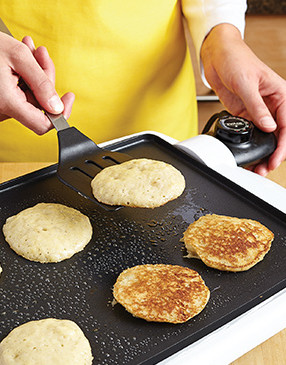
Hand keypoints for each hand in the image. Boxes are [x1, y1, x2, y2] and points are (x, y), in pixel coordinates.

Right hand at [0, 33, 73, 133]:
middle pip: (39, 104)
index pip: (42, 125)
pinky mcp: (1, 100)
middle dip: (46, 78)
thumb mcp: (18, 56)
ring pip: (31, 96)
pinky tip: (22, 59)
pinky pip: (21, 93)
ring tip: (29, 50)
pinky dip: (25, 76)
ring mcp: (1, 106)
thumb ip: (42, 83)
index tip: (69, 97)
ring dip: (36, 73)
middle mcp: (2, 110)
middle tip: (41, 54)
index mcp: (7, 103)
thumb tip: (58, 107)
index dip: (60, 113)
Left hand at [201, 24, 285, 175]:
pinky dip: (249, 144)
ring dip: (261, 151)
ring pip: (264, 136)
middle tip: (265, 167)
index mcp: (280, 95)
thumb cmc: (236, 60)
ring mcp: (257, 111)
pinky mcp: (244, 114)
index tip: (276, 158)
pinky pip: (250, 132)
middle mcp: (271, 105)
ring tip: (256, 166)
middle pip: (277, 134)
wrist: (217, 56)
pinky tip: (247, 154)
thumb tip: (268, 127)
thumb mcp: (247, 84)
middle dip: (273, 152)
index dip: (282, 144)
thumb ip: (257, 107)